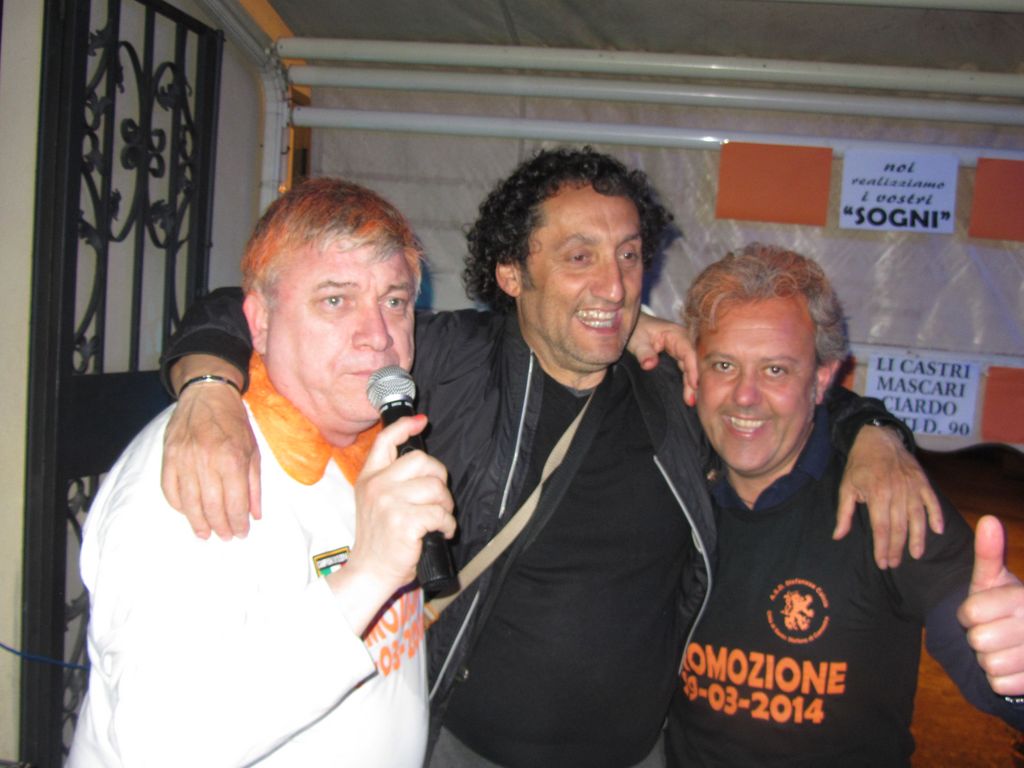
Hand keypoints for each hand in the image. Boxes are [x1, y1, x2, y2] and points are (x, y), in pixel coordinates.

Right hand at [162, 380, 259, 539]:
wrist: (207, 394)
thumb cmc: (234, 423)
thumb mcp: (254, 451)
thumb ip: (254, 484)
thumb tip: (255, 515)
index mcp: (232, 458)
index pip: (235, 502)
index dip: (238, 522)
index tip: (241, 533)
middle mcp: (207, 460)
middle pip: (211, 506)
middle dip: (220, 527)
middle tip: (225, 536)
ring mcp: (184, 459)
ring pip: (189, 502)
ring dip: (198, 522)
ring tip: (206, 534)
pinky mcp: (168, 456)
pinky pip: (170, 489)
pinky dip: (179, 505)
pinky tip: (188, 513)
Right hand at [330, 415, 455, 632]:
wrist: (369, 572)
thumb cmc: (379, 540)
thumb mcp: (375, 502)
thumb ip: (391, 479)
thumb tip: (422, 461)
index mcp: (368, 478)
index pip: (385, 441)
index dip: (405, 426)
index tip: (421, 422)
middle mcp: (377, 486)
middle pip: (422, 461)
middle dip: (439, 478)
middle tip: (438, 499)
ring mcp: (389, 502)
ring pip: (435, 487)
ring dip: (445, 506)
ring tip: (438, 519)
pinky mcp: (404, 521)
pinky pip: (440, 513)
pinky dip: (447, 525)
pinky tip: (441, 533)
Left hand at [627, 312, 698, 404]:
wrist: (631, 325)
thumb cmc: (635, 330)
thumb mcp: (637, 341)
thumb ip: (644, 353)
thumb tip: (649, 364)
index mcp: (677, 334)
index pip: (690, 352)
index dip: (693, 369)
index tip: (694, 385)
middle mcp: (684, 341)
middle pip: (694, 362)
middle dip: (695, 381)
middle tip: (691, 400)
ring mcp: (682, 349)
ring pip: (691, 368)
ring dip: (692, 384)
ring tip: (690, 402)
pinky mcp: (679, 356)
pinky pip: (686, 369)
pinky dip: (688, 381)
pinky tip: (689, 395)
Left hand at [833, 426, 942, 567]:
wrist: (877, 439)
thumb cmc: (860, 465)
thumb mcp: (846, 487)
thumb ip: (843, 514)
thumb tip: (838, 536)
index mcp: (876, 494)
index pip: (881, 528)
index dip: (882, 548)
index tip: (882, 563)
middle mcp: (897, 492)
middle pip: (899, 527)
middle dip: (897, 548)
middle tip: (894, 563)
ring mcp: (912, 487)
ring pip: (917, 518)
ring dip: (918, 538)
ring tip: (916, 555)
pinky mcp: (923, 482)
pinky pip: (932, 501)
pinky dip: (937, 516)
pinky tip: (938, 531)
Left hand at [958, 515, 1023, 695]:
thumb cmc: (1003, 604)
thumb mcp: (992, 579)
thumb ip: (988, 553)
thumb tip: (988, 519)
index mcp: (1023, 598)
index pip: (971, 613)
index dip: (967, 613)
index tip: (980, 611)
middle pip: (978, 640)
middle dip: (977, 636)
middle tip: (993, 630)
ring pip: (988, 664)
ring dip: (988, 658)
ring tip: (1003, 646)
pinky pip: (998, 683)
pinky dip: (999, 678)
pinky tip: (1012, 665)